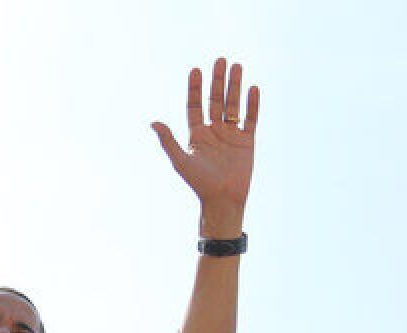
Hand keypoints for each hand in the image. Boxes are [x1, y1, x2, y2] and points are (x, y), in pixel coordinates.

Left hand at [152, 57, 258, 235]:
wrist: (222, 199)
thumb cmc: (199, 183)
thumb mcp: (180, 160)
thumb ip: (168, 140)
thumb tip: (153, 122)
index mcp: (196, 135)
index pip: (195, 106)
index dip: (195, 88)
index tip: (196, 69)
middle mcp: (213, 132)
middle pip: (215, 100)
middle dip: (218, 80)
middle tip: (220, 59)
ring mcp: (231, 135)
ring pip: (233, 105)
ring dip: (235, 86)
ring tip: (237, 66)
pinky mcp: (246, 142)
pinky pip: (251, 118)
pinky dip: (252, 104)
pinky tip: (253, 88)